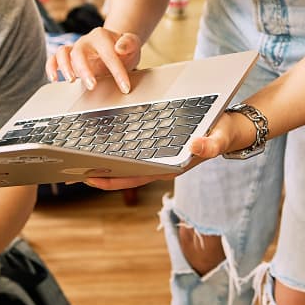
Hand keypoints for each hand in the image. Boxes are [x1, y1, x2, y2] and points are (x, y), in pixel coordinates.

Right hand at [47, 27, 141, 92]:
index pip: (109, 54)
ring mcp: (75, 48)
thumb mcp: (133, 44)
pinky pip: (54, 58)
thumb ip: (129, 43)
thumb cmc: (124, 49)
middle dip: (85, 70)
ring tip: (71, 80)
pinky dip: (51, 67)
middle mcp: (86, 41)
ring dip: (65, 67)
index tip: (125, 87)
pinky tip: (54, 79)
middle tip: (92, 86)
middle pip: (80, 52)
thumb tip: (120, 48)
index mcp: (102, 36)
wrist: (115, 47)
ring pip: (63, 53)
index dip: (117, 72)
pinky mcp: (68, 57)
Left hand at [84, 110, 249, 188]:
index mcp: (171, 167)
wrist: (234, 127)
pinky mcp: (159, 146)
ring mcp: (159, 157)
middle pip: (124, 172)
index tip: (88, 175)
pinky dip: (115, 148)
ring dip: (104, 161)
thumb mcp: (220, 136)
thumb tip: (195, 148)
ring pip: (125, 163)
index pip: (135, 176)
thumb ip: (210, 145)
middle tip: (70, 168)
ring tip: (78, 155)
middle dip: (99, 171)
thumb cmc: (225, 132)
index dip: (111, 177)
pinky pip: (132, 151)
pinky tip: (101, 141)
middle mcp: (161, 164)